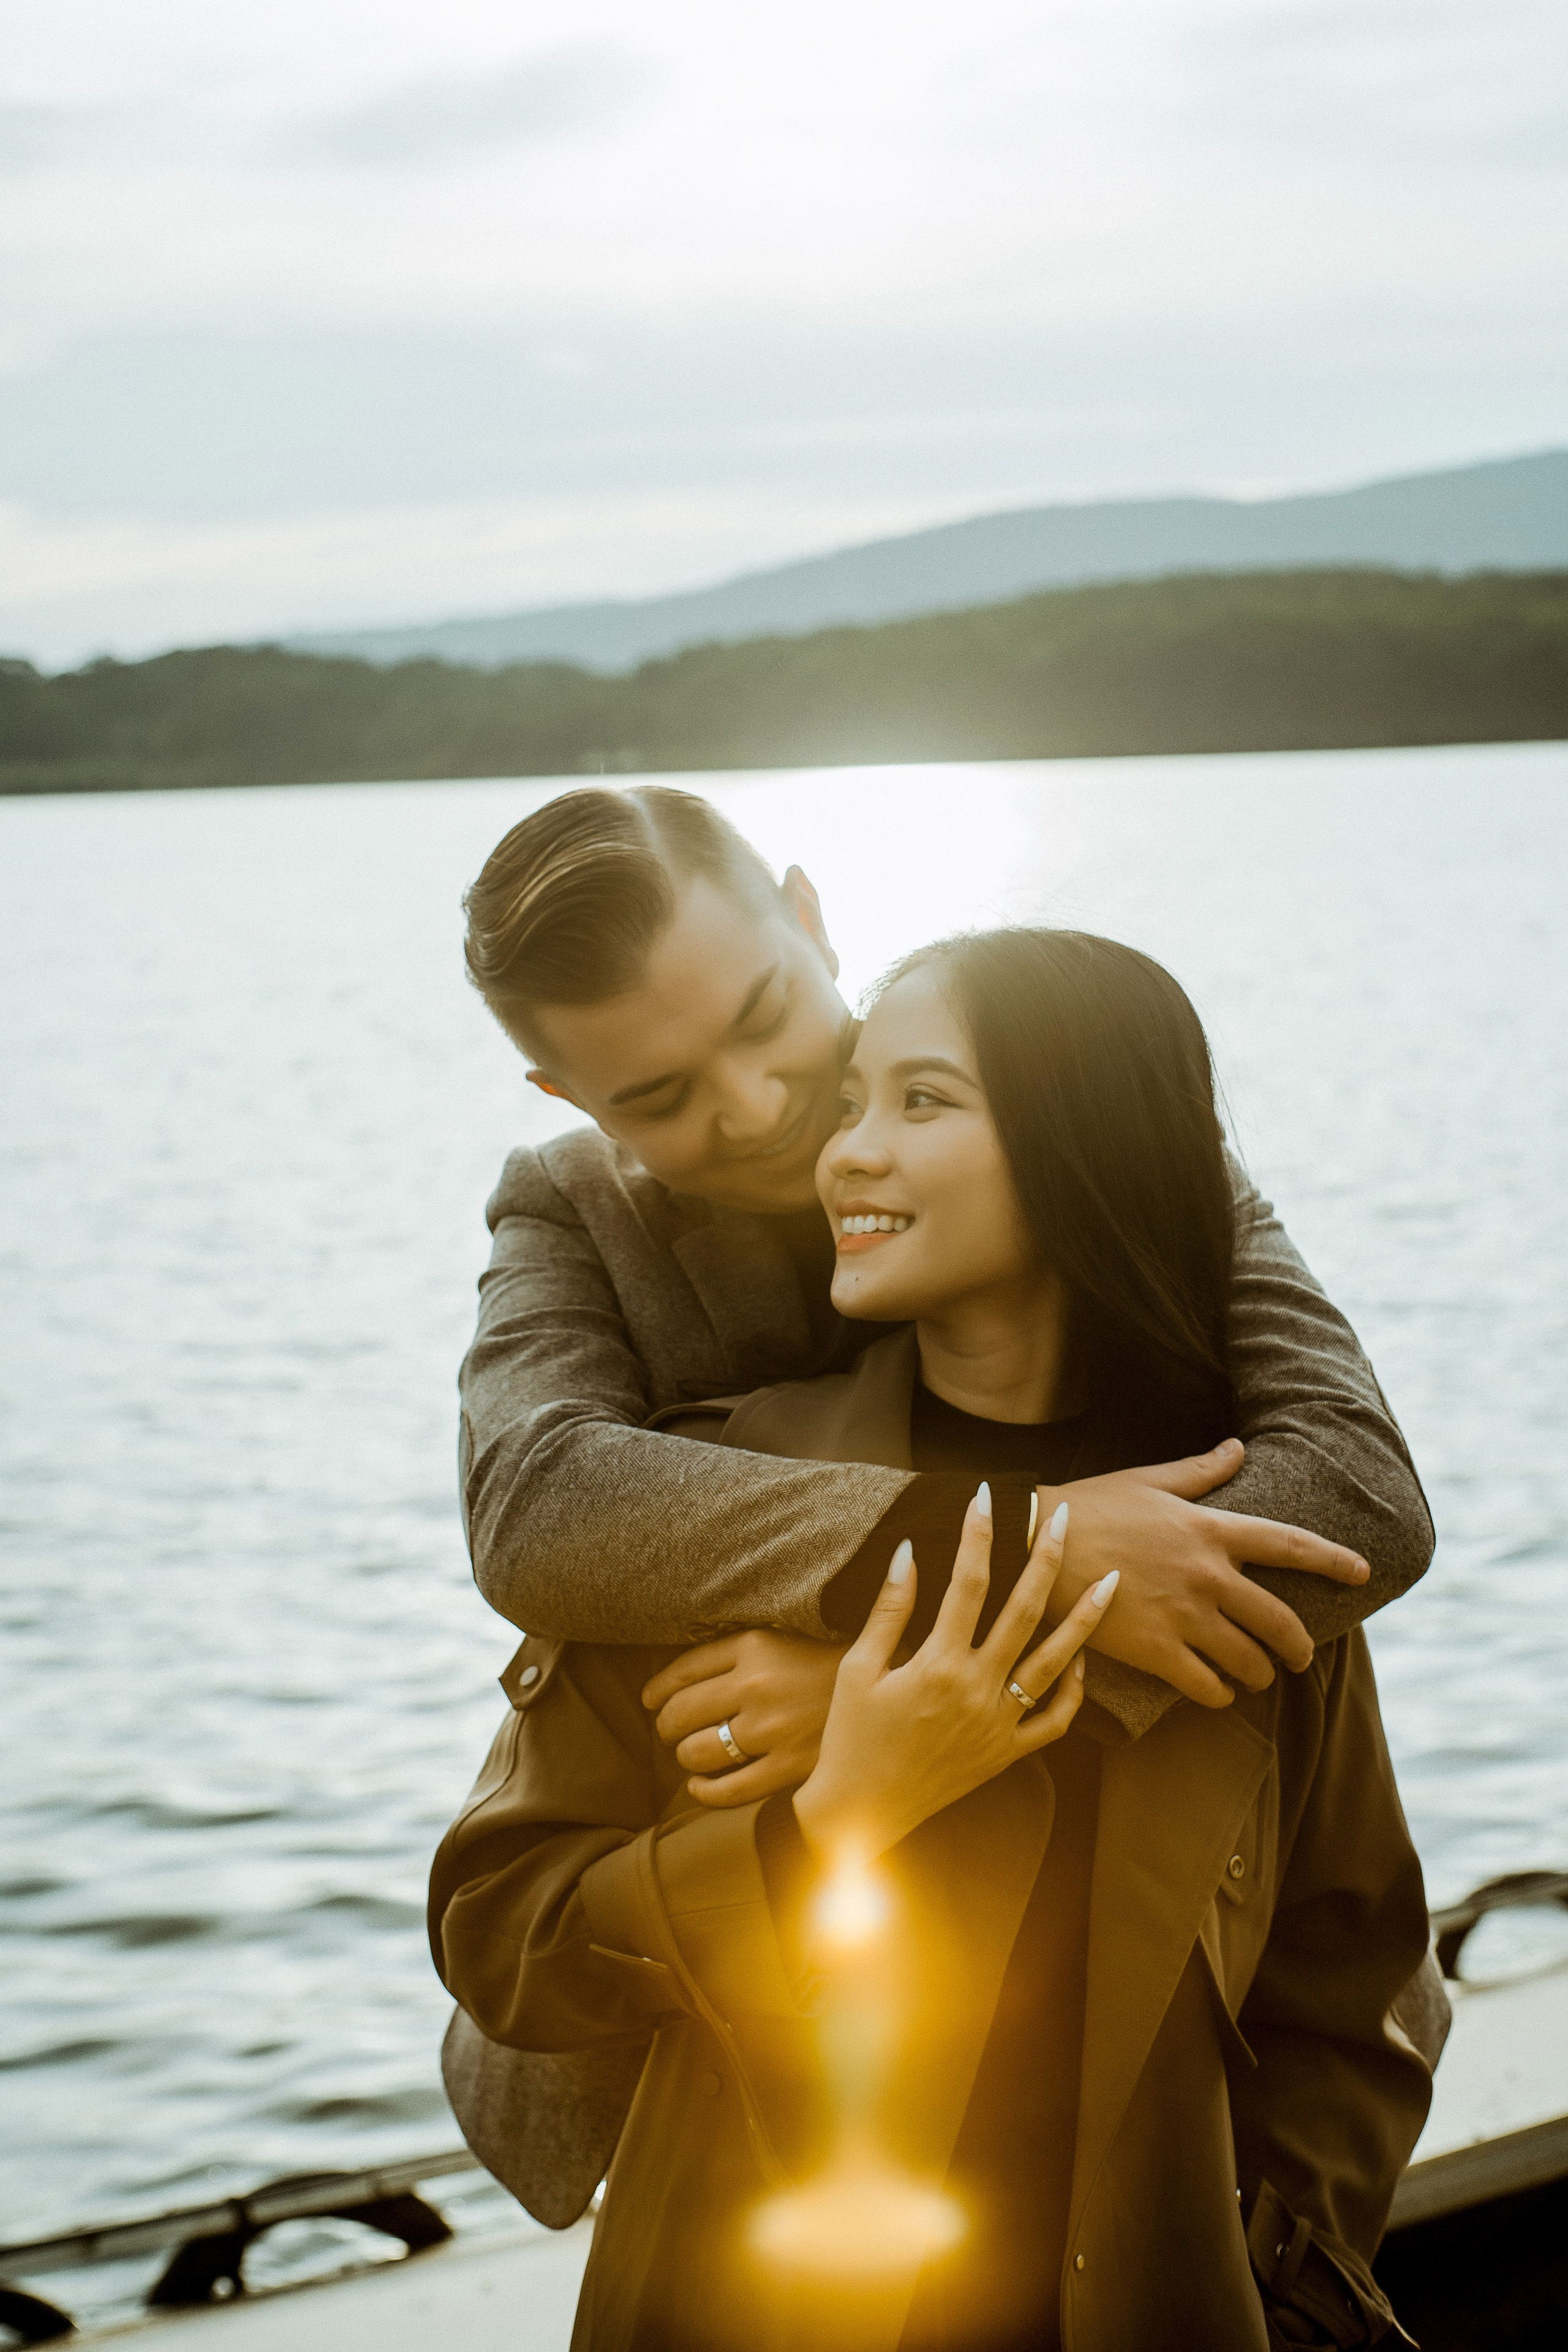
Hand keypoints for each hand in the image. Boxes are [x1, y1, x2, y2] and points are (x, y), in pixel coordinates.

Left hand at [642, 1629, 845, 1808]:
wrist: (893, 1690)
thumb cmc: (831, 1663)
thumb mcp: (782, 1638)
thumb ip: (735, 1652)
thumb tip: (677, 1676)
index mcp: (755, 1646)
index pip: (682, 1670)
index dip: (657, 1689)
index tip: (650, 1699)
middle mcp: (757, 1687)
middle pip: (680, 1713)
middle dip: (665, 1724)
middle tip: (668, 1728)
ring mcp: (772, 1730)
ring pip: (697, 1752)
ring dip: (684, 1755)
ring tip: (688, 1752)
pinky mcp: (788, 1767)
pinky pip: (726, 1790)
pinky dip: (703, 1791)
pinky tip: (698, 1785)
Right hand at [793, 1489, 1116, 1863]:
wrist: (859, 1812)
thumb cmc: (850, 1736)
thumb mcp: (858, 1668)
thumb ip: (889, 1609)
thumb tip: (908, 1551)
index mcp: (937, 1665)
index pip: (967, 1583)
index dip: (979, 1534)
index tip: (988, 1495)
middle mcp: (977, 1691)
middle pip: (1025, 1611)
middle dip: (1047, 1559)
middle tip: (1064, 1518)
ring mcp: (998, 1725)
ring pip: (1056, 1664)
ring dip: (1086, 1619)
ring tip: (1112, 1582)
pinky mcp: (1006, 1753)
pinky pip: (1054, 1721)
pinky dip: (1074, 1690)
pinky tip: (1081, 1659)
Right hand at [1036, 1438, 1370, 1707]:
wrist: (1036, 1546)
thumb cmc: (1090, 1508)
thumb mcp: (1148, 1481)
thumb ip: (1201, 1472)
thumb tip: (1239, 1448)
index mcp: (1211, 1529)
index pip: (1290, 1544)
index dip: (1333, 1559)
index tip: (1363, 1572)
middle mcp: (1208, 1575)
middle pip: (1280, 1621)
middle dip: (1299, 1647)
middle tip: (1301, 1658)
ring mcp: (1184, 1615)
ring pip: (1247, 1661)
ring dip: (1258, 1674)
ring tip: (1253, 1677)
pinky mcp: (1155, 1650)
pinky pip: (1205, 1686)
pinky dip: (1217, 1694)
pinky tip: (1213, 1691)